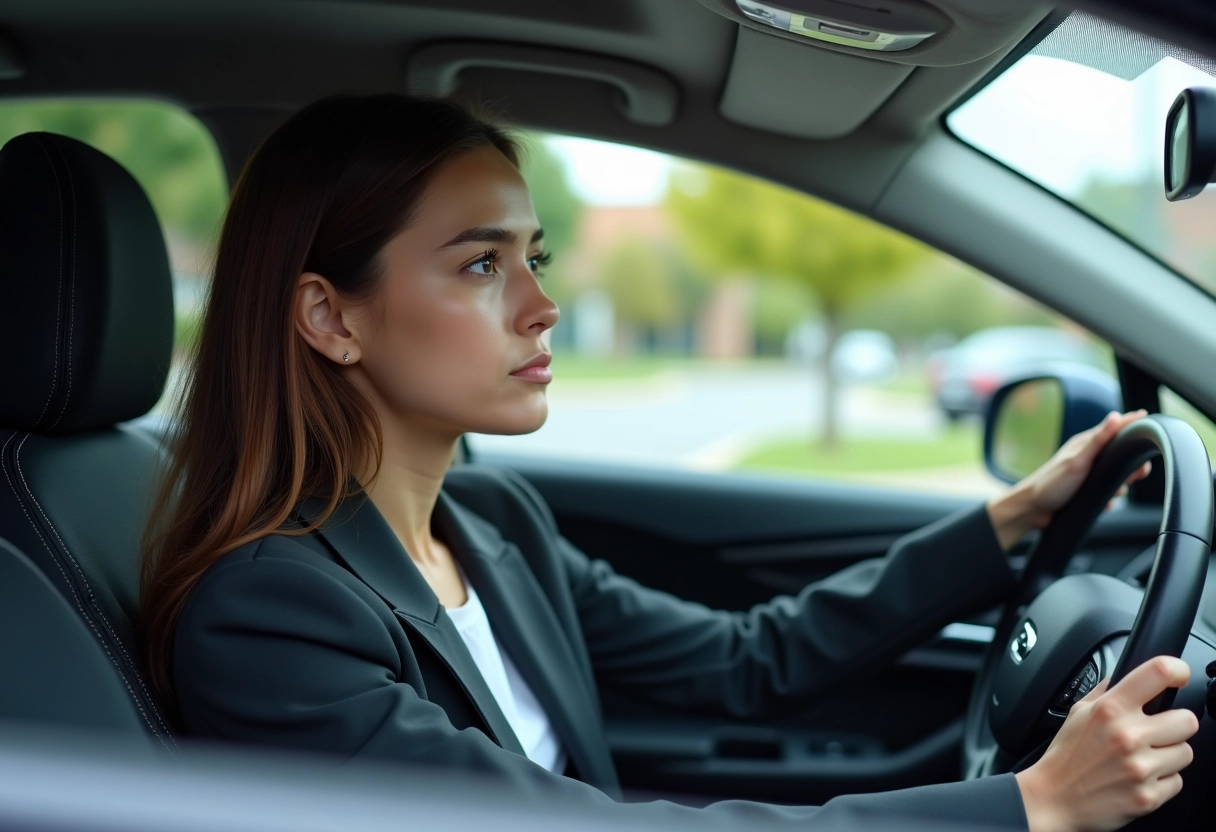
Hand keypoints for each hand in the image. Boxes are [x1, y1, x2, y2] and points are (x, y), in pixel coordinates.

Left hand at [987, 410, 1151, 550]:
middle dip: (1132, 467)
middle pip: (1123, 455)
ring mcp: (1089, 474)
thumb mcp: (1077, 461)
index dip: (1135, 427)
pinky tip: (1102, 504)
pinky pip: (1109, 494)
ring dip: (1120, 487)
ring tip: (1111, 493)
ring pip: (1119, 477)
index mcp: (1086, 444)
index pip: (1117, 429)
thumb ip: (1098, 440)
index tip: (1152, 428)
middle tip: (1135, 476)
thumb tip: (1116, 416)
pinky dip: (1109, 500)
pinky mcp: (1088, 490)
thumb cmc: (1051, 483)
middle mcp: (1089, 456)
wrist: (1032, 510)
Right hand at [1015, 656, 1197, 831]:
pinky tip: (1140, 778)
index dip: (1178, 670)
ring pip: (1186, 753)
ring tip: (1144, 757)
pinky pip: (1177, 782)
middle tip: (1157, 731)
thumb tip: (1126, 674)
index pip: (1159, 673)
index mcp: (1110, 709)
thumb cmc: (1066, 755)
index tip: (1179, 675)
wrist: (1054, 798)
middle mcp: (1127, 735)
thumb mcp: (1078, 712)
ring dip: (1169, 755)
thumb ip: (1105, 690)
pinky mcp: (1148, 796)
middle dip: (1175, 725)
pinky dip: (1162, 781)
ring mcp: (1140, 768)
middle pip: (1187, 720)